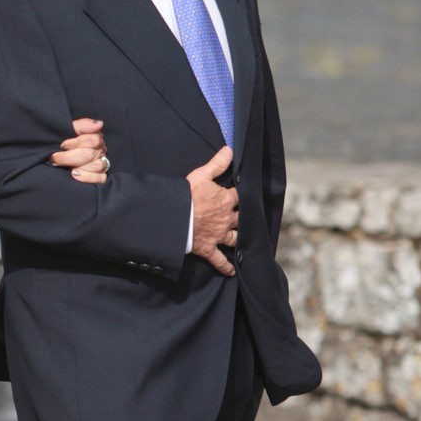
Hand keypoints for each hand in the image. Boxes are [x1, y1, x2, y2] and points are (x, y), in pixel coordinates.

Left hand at [50, 117, 108, 183]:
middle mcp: (101, 150)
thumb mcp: (69, 130)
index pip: (93, 140)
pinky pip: (100, 178)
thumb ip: (82, 125)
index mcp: (95, 137)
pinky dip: (87, 177)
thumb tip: (99, 124)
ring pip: (97, 166)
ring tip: (66, 167)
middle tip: (56, 158)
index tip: (62, 146)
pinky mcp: (100, 176)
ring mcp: (102, 163)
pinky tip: (75, 174)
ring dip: (78, 167)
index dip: (75, 143)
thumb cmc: (64, 143)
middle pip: (91, 154)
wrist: (58, 156)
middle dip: (70, 157)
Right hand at [187, 145, 237, 277]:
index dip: (242, 194)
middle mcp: (227, 219)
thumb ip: (217, 163)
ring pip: (235, 238)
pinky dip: (226, 266)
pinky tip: (232, 271)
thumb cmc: (186, 196)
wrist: (174, 218)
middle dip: (243, 216)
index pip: (241, 196)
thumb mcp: (201, 175)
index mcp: (226, 200)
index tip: (242, 194)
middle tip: (245, 216)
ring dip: (238, 238)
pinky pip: (220, 260)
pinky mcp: (209, 249)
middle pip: (242, 217)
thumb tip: (230, 150)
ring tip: (242, 239)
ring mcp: (219, 235)